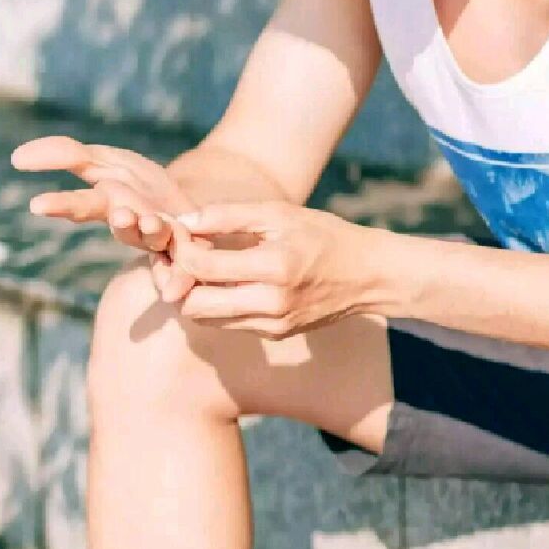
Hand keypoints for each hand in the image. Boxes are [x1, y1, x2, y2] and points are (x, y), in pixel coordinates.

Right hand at [10, 135, 199, 296]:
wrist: (189, 203)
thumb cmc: (139, 186)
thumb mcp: (104, 161)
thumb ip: (65, 155)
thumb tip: (16, 157)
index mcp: (109, 204)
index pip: (81, 204)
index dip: (62, 205)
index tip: (37, 204)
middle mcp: (134, 225)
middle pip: (122, 226)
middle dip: (119, 221)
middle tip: (119, 214)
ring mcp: (162, 238)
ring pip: (155, 239)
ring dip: (152, 232)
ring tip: (150, 220)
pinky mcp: (191, 247)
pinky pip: (184, 264)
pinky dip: (178, 278)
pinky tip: (174, 291)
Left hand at [163, 201, 376, 337]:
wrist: (369, 275)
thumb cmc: (325, 235)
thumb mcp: (280, 214)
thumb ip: (229, 215)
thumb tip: (184, 221)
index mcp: (275, 266)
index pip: (203, 267)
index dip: (180, 250)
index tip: (180, 233)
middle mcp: (272, 303)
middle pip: (194, 304)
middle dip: (180, 279)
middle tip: (183, 255)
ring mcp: (273, 324)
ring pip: (206, 319)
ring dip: (195, 293)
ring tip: (202, 266)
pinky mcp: (275, 334)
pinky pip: (229, 323)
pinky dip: (217, 303)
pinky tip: (225, 280)